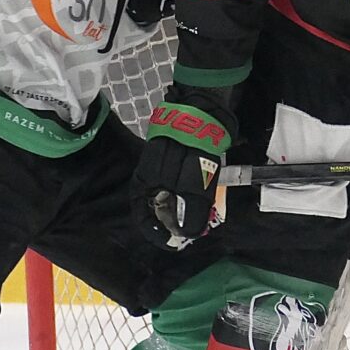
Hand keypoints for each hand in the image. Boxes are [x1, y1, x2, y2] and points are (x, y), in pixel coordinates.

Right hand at [136, 88, 235, 247]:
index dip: (156, 233)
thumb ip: (191, 213)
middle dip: (175, 223)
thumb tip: (189, 235)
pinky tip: (207, 195)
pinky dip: (194, 192)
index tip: (174, 243)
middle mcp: (151, 176)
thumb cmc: (191, 147)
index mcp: (144, 183)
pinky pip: (184, 181)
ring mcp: (166, 164)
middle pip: (159, 207)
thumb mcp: (193, 186)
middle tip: (195, 231)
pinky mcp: (181, 154)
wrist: (203, 107)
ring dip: (187, 208)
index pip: (142, 216)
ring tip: (204, 216)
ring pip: (173, 194)